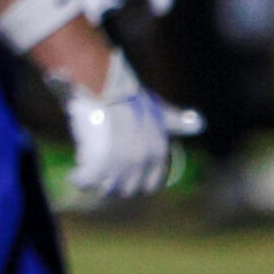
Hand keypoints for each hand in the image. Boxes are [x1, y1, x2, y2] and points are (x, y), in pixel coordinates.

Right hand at [48, 50, 202, 198]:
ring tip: (83, 172)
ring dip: (94, 183)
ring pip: (106, 188)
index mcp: (158, 152)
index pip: (150, 184)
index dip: (133, 181)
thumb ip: (175, 121)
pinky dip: (78, 179)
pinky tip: (73, 174)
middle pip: (127, 189)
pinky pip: (85, 181)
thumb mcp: (156, 110)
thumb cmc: (127, 95)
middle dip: (112, 183)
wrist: (103, 84)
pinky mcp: (98, 162)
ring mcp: (121, 163)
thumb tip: (200, 123)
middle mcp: (143, 161)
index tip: (118, 173)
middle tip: (97, 171)